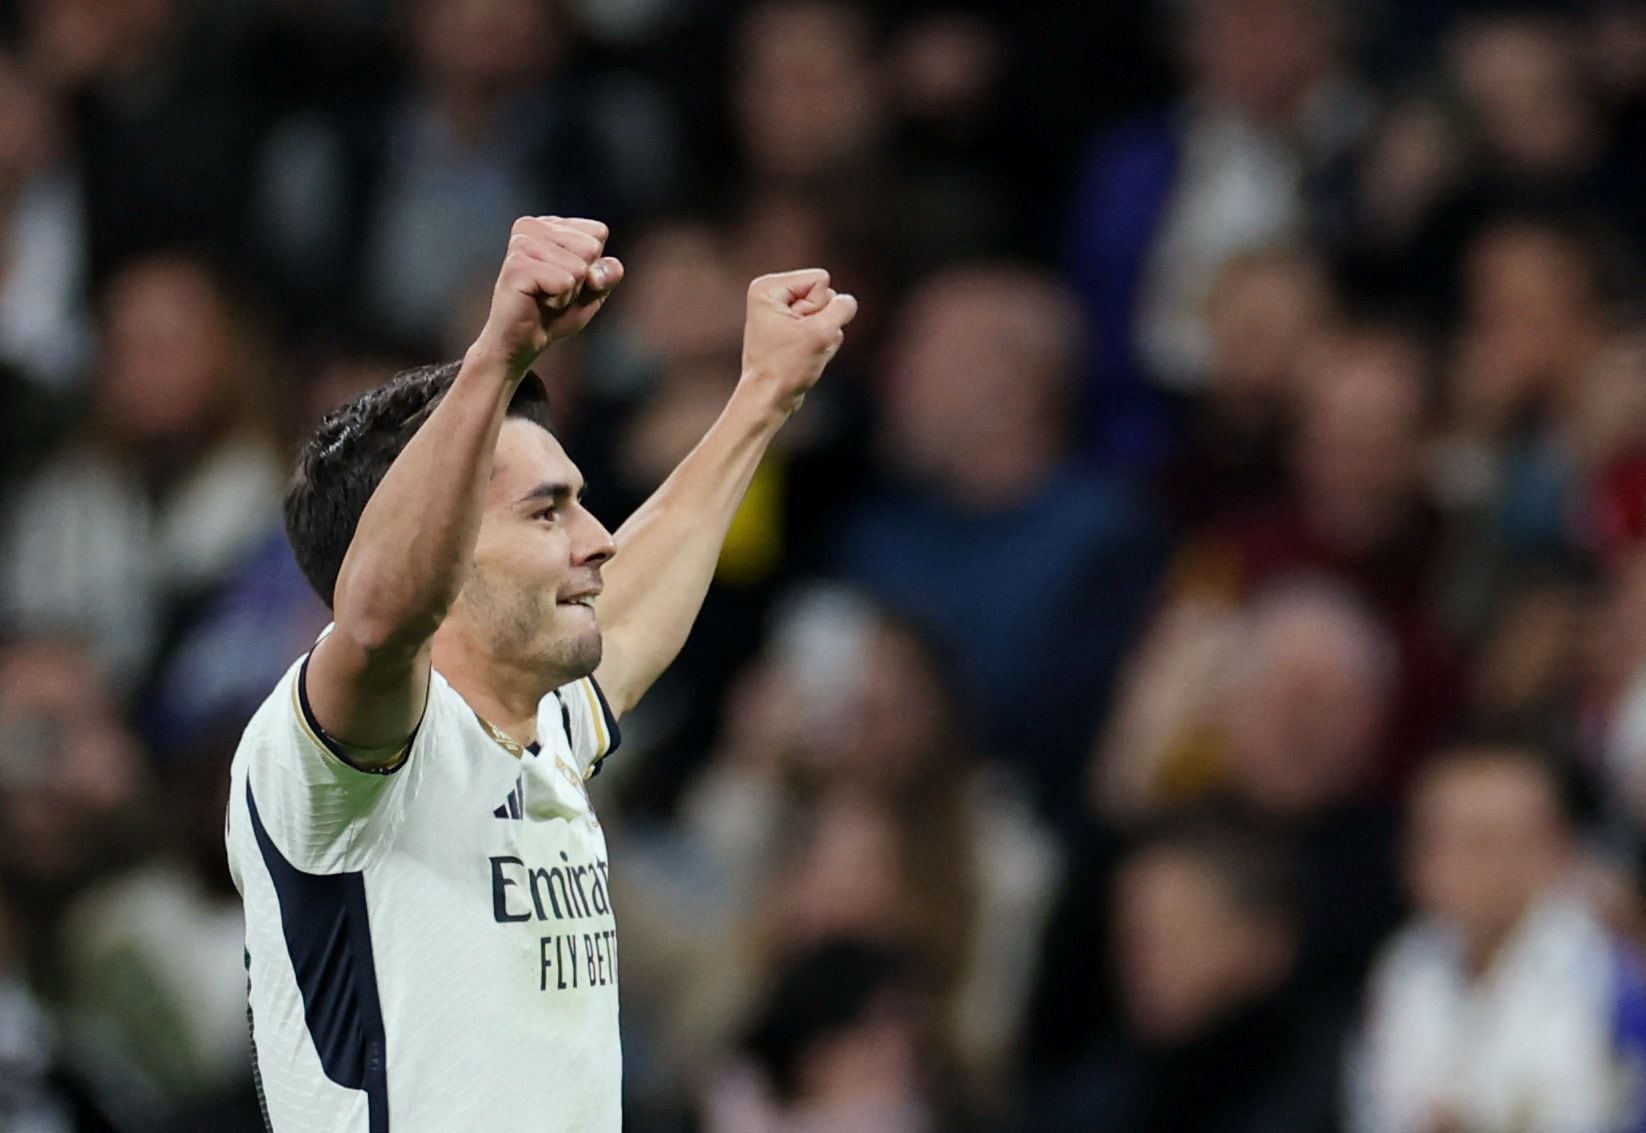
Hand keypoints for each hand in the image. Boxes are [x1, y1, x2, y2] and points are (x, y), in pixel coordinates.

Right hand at [473, 216, 623, 376]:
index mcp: (550, 224)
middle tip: (554, 291)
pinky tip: (537, 301)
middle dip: (582, 280)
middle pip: (591, 247)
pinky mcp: (516, 266)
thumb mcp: (594, 290)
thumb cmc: (556, 313)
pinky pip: (565, 282)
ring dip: (569, 293)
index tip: (567, 279)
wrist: (522, 343)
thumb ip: (608, 273)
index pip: (598, 233)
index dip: (593, 265)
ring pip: (579, 267)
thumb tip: (596, 272)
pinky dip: (559, 300)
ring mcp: (522, 243)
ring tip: (545, 297)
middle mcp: (532, 226)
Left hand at [738, 269, 857, 415]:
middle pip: (825, 295)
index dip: (819, 308)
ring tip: (802, 352)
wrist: (769, 399)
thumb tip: (847, 302)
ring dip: (822, 336)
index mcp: (769, 287)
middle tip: (800, 344)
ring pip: (827, 314)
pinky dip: (820, 344)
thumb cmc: (787, 367)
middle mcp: (773, 295)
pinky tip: (805, 357)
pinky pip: (822, 328)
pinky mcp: (792, 329)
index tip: (798, 331)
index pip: (821, 280)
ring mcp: (783, 313)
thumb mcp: (821, 333)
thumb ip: (842, 308)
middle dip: (821, 322)